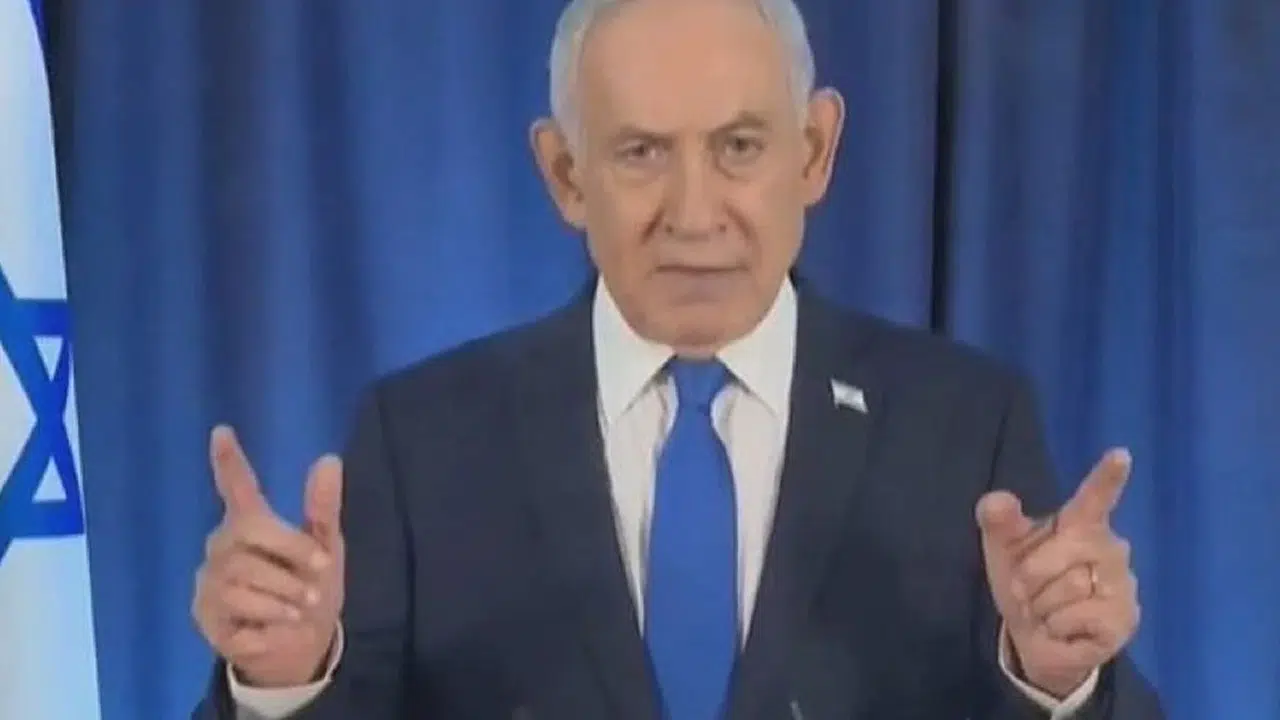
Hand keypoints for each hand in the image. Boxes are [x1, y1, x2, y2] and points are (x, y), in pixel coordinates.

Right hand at [192, 426, 345, 687]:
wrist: (300, 646)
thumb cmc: (309, 588)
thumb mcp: (325, 549)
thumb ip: (322, 509)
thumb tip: (329, 459)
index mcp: (252, 524)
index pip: (236, 487)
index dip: (229, 461)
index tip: (222, 431)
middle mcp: (223, 545)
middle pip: (249, 530)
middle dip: (291, 549)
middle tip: (321, 570)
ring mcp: (210, 580)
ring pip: (243, 574)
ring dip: (284, 592)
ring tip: (303, 605)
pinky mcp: (204, 614)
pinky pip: (236, 608)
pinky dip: (269, 618)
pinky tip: (279, 624)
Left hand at [976, 448, 1140, 697]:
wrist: (1038, 638)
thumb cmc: (1026, 583)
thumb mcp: (1004, 551)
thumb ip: (999, 523)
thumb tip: (997, 501)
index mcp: (1080, 523)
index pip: (1095, 498)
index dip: (1107, 477)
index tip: (1120, 455)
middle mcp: (1109, 547)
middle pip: (1062, 551)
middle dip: (1031, 574)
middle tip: (1025, 590)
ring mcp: (1122, 583)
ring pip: (1068, 586)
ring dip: (1042, 605)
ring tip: (1047, 611)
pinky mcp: (1124, 618)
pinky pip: (1075, 616)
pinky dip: (1056, 626)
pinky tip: (1063, 628)